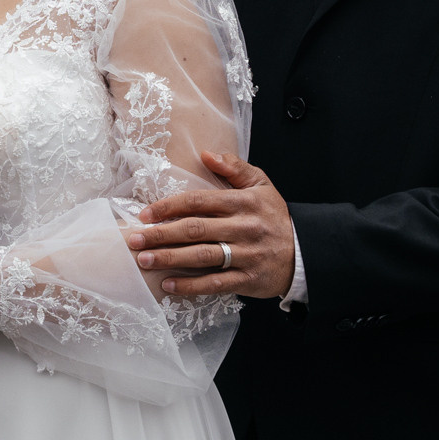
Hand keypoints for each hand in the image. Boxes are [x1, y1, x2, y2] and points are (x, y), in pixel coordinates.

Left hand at [130, 152, 294, 298]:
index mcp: (243, 202)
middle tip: (134, 239)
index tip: (145, 213)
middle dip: (161, 234)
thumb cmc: (275, 217)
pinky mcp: (248, 279)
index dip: (169, 207)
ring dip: (169, 259)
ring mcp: (246, 255)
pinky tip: (169, 284)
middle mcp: (243, 227)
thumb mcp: (262, 185)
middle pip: (195, 229)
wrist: (305, 253)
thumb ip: (235, 168)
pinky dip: (190, 285)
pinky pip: (215, 283)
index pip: (199, 201)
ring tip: (144, 261)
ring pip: (202, 256)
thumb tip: (206, 154)